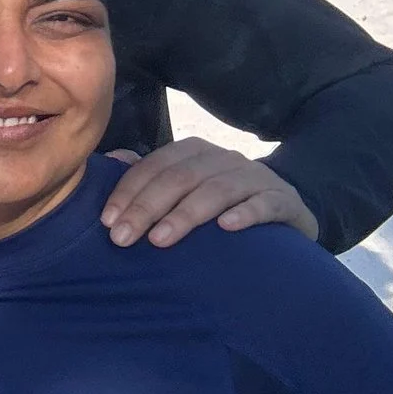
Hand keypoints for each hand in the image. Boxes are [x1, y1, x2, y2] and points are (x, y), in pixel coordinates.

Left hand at [100, 139, 316, 248]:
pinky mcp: (284, 201)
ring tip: (160, 240)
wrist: (284, 212)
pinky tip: (226, 228)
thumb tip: (114, 160)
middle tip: (123, 238)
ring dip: (186, 214)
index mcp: (195, 153)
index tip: (108, 222)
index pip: (155, 166)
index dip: (128, 192)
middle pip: (180, 178)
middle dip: (147, 208)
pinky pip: (264, 203)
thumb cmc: (222, 204)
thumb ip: (151, 176)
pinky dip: (245, 213)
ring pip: (217, 190)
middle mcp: (225, 159)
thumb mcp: (185, 189)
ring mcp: (257, 178)